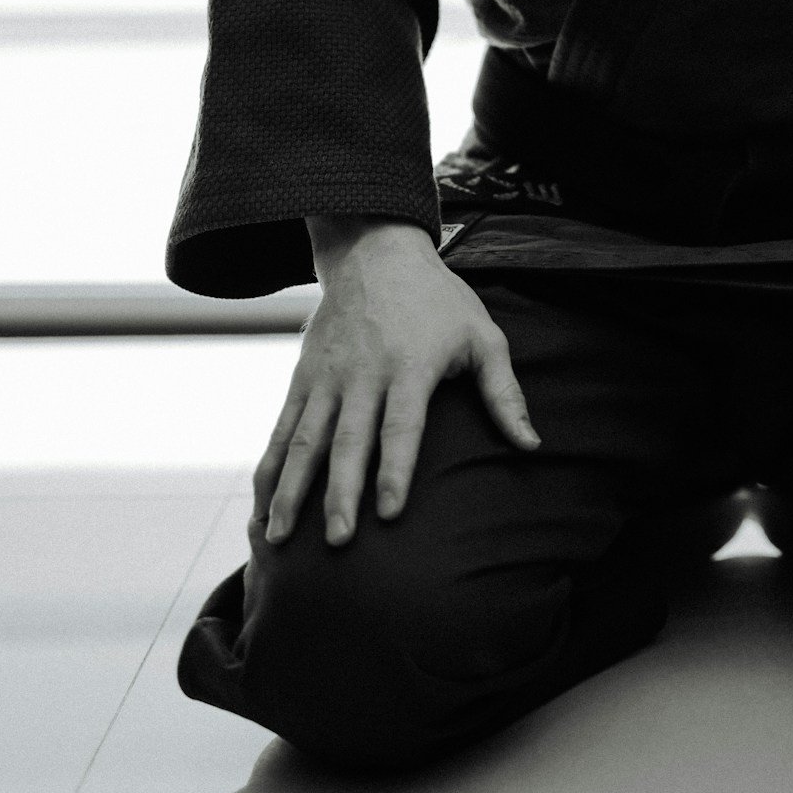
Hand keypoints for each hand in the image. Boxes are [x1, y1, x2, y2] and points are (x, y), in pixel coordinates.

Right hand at [255, 217, 538, 548]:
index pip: (401, 426)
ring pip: (305, 441)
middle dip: (342, 493)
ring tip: (280, 538)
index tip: (389, 513)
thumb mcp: (483, 334)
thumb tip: (531, 445)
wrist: (374, 250)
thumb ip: (504, 393)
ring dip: (292, 491)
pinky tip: (261, 508)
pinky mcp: (302, 377)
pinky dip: (269, 469)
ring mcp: (326, 377)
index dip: (396, 469)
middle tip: (339, 541)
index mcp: (409, 366)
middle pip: (349, 441)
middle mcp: (362, 374)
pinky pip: (282, 429)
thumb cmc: (438, 300)